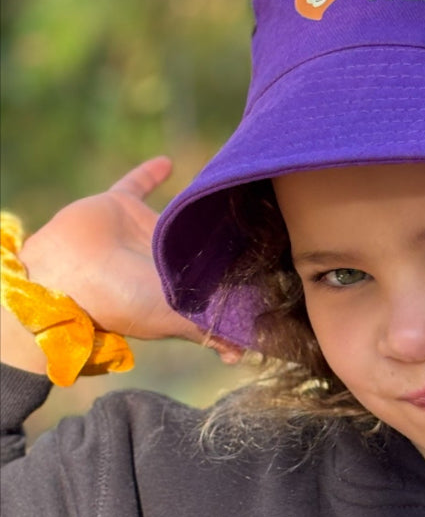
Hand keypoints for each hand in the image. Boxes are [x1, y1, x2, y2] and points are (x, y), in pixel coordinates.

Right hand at [4, 158, 241, 373]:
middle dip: (223, 234)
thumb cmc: (122, 302)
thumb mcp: (177, 318)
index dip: (237, 266)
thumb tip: (246, 353)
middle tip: (256, 213)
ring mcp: (141, 230)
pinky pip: (136, 184)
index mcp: (179, 282)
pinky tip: (169, 163)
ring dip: (195, 203)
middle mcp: (164, 256)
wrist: (65, 275)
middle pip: (201, 241)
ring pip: (176, 212)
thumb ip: (212, 328)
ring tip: (224, 186)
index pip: (216, 272)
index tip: (267, 253)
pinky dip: (150, 173)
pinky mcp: (118, 205)